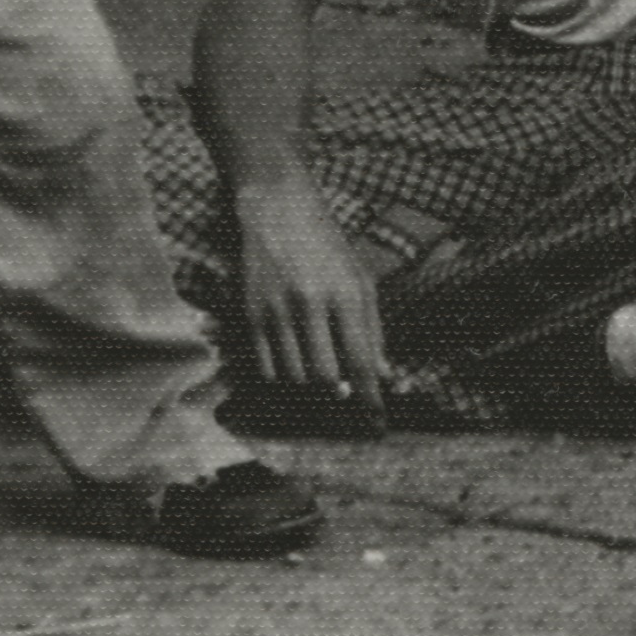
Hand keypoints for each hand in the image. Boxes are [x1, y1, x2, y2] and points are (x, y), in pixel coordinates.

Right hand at [229, 173, 392, 423]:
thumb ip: (373, 331)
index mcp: (345, 295)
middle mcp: (310, 305)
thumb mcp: (362, 281)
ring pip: (294, 378)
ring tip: (322, 382)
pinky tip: (295, 372)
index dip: (370, 398)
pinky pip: (267, 368)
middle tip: (346, 401)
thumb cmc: (329, 247)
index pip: (360, 361)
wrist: (278, 211)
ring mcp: (276, 311)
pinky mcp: (250, 315)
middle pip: (324, 377)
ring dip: (311, 390)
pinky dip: (284, 380)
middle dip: (338, 397)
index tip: (378, 423)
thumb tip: (385, 376)